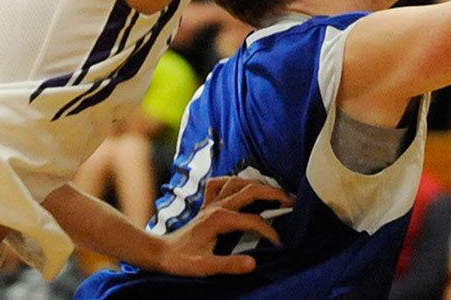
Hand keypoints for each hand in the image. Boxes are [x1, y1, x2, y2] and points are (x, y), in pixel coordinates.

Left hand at [154, 177, 293, 276]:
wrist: (160, 253)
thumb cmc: (181, 261)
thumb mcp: (205, 267)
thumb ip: (230, 265)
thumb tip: (254, 263)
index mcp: (220, 219)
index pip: (254, 221)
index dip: (270, 231)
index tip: (280, 243)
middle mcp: (217, 206)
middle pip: (251, 190)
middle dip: (274, 193)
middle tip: (291, 202)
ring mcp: (211, 203)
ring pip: (238, 182)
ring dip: (257, 184)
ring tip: (273, 192)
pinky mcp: (206, 205)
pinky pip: (219, 184)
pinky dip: (232, 181)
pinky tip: (239, 186)